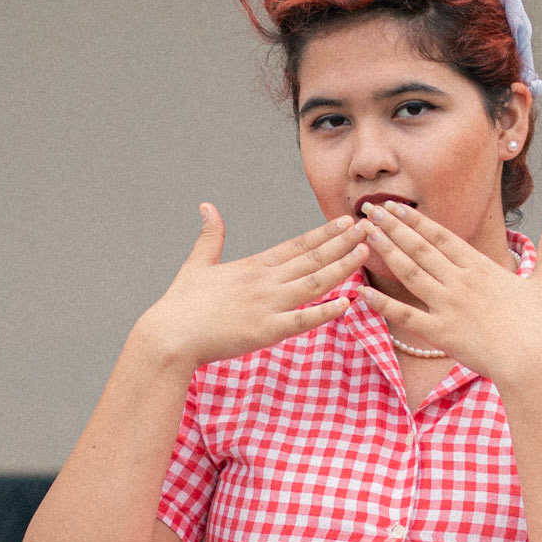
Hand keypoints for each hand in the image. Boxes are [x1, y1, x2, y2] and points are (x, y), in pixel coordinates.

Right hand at [128, 205, 368, 370]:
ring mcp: (267, 305)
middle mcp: (265, 281)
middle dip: (343, 244)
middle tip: (371, 230)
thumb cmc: (182, 305)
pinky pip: (302, 320)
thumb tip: (207, 206)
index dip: (324, 233)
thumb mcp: (197, 264)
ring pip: (314, 283)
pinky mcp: (265, 331)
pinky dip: (326, 311)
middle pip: (312, 259)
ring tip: (365, 254)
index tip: (347, 222)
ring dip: (342, 268)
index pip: (296, 245)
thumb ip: (210, 236)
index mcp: (253, 266)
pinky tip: (348, 302)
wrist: (170, 335)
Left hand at [356, 201, 541, 389]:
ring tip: (363, 236)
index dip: (415, 220)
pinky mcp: (441, 334)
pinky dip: (382, 304)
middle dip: (392, 227)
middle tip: (368, 210)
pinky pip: (405, 316)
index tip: (393, 206)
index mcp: (481, 268)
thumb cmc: (540, 328)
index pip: (441, 236)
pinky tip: (362, 292)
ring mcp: (448, 307)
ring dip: (386, 253)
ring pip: (410, 273)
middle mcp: (460, 282)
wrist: (532, 363)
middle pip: (420, 248)